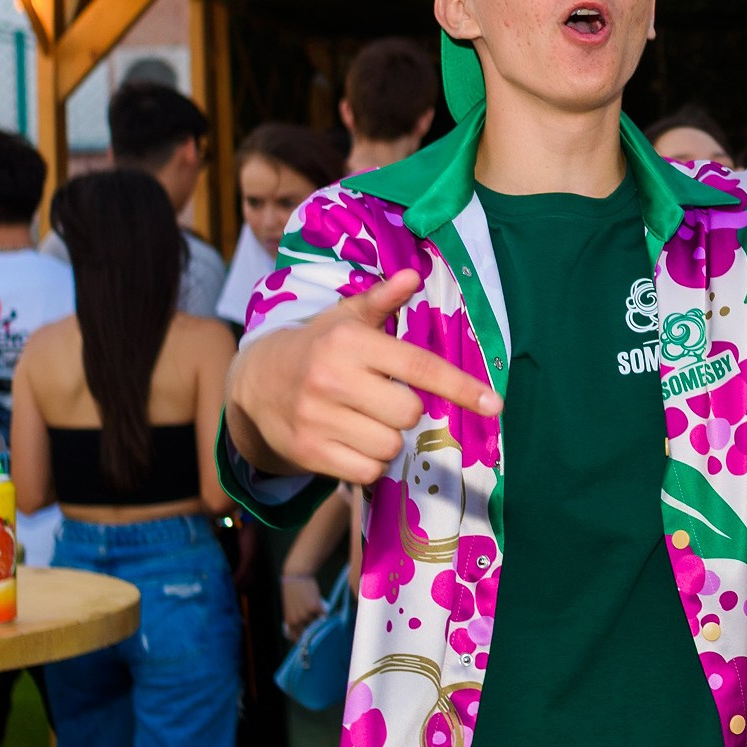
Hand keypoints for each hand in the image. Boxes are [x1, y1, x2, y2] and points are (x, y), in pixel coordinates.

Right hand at [225, 268, 502, 485]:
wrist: (252, 383)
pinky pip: (367, 472)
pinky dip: (369, 464)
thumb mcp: (344, 318)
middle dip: (406, 410)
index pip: (418, 366)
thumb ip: (382, 300)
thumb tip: (415, 275)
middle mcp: (331, 378)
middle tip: (383, 399)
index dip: (459, 386)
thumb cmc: (315, 347)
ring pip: (390, 446)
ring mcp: (316, 418)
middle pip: (409, 413)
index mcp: (349, 342)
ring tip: (364, 420)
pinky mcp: (307, 451)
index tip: (493, 403)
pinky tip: (351, 442)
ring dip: (388, 439)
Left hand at [280, 575, 323, 638]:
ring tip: (321, 615)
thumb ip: (295, 617)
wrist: (296, 576)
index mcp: (289, 621)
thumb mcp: (290, 607)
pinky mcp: (315, 607)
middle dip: (314, 629)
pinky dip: (326, 612)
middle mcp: (297, 620)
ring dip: (321, 620)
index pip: (297, 636)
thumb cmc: (292, 590)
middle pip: (309, 631)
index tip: (309, 637)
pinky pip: (324, 614)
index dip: (304, 638)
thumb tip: (305, 625)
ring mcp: (307, 614)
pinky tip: (325, 609)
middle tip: (317, 625)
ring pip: (318, 622)